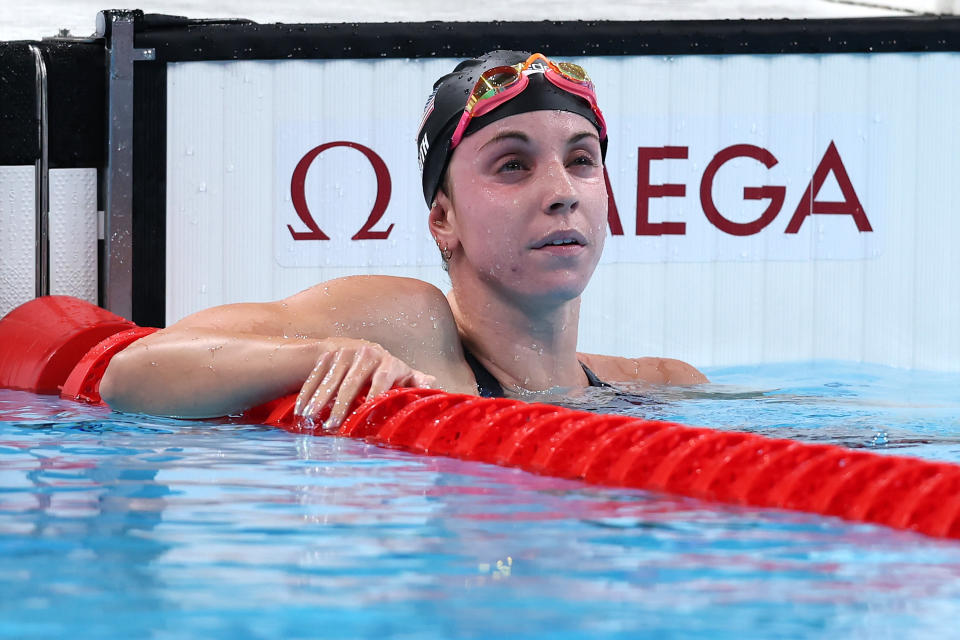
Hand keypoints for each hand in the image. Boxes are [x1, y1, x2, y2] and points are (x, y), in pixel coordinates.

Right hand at [294, 338, 435, 430]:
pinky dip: (308, 392)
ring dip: (320, 400)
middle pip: (352, 382)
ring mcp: (345, 352)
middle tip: (333, 426)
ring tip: (310, 418)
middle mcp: (367, 354)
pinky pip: (316, 375)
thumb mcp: (401, 375)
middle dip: (341, 405)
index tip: (366, 415)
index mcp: (388, 362)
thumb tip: (434, 383)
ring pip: (331, 379)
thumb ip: (415, 381)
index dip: (375, 395)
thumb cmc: (384, 371)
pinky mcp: (327, 354)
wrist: (356, 350)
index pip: (382, 379)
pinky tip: (301, 409)